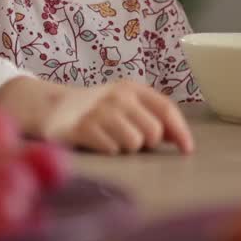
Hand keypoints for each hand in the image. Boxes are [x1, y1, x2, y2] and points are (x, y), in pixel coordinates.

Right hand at [0, 77, 194, 154]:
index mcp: (132, 89)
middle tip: (132, 140)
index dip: (180, 131)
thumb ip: (153, 117)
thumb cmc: (98, 110)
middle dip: (147, 142)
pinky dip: (109, 151)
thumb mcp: (126, 104)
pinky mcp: (83, 128)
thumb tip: (181, 140)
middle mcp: (118, 97)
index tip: (187, 150)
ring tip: (113, 140)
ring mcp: (99, 111)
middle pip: (152, 131)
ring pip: (134, 143)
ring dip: (127, 148)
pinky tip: (99, 144)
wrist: (53, 108)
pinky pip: (112, 150)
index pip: (166, 109)